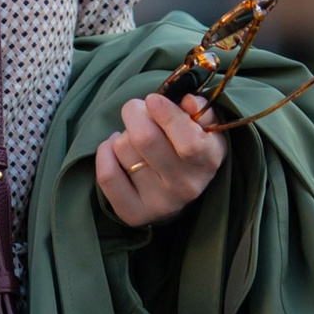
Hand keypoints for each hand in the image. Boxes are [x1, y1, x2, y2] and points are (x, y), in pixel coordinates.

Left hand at [95, 88, 225, 228]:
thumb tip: (190, 102)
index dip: (167, 115)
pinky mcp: (133, 213)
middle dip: (135, 114)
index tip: (153, 100)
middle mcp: (186, 186)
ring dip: (123, 135)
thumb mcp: (205, 127)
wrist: (178, 189)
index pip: (188, 142)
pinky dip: (105, 152)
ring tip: (133, 138)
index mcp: (208, 161)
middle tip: (139, 111)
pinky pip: (107, 175)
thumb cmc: (190, 145)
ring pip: (123, 149)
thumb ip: (202, 110)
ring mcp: (159, 203)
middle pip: (145, 138)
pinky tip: (114, 149)